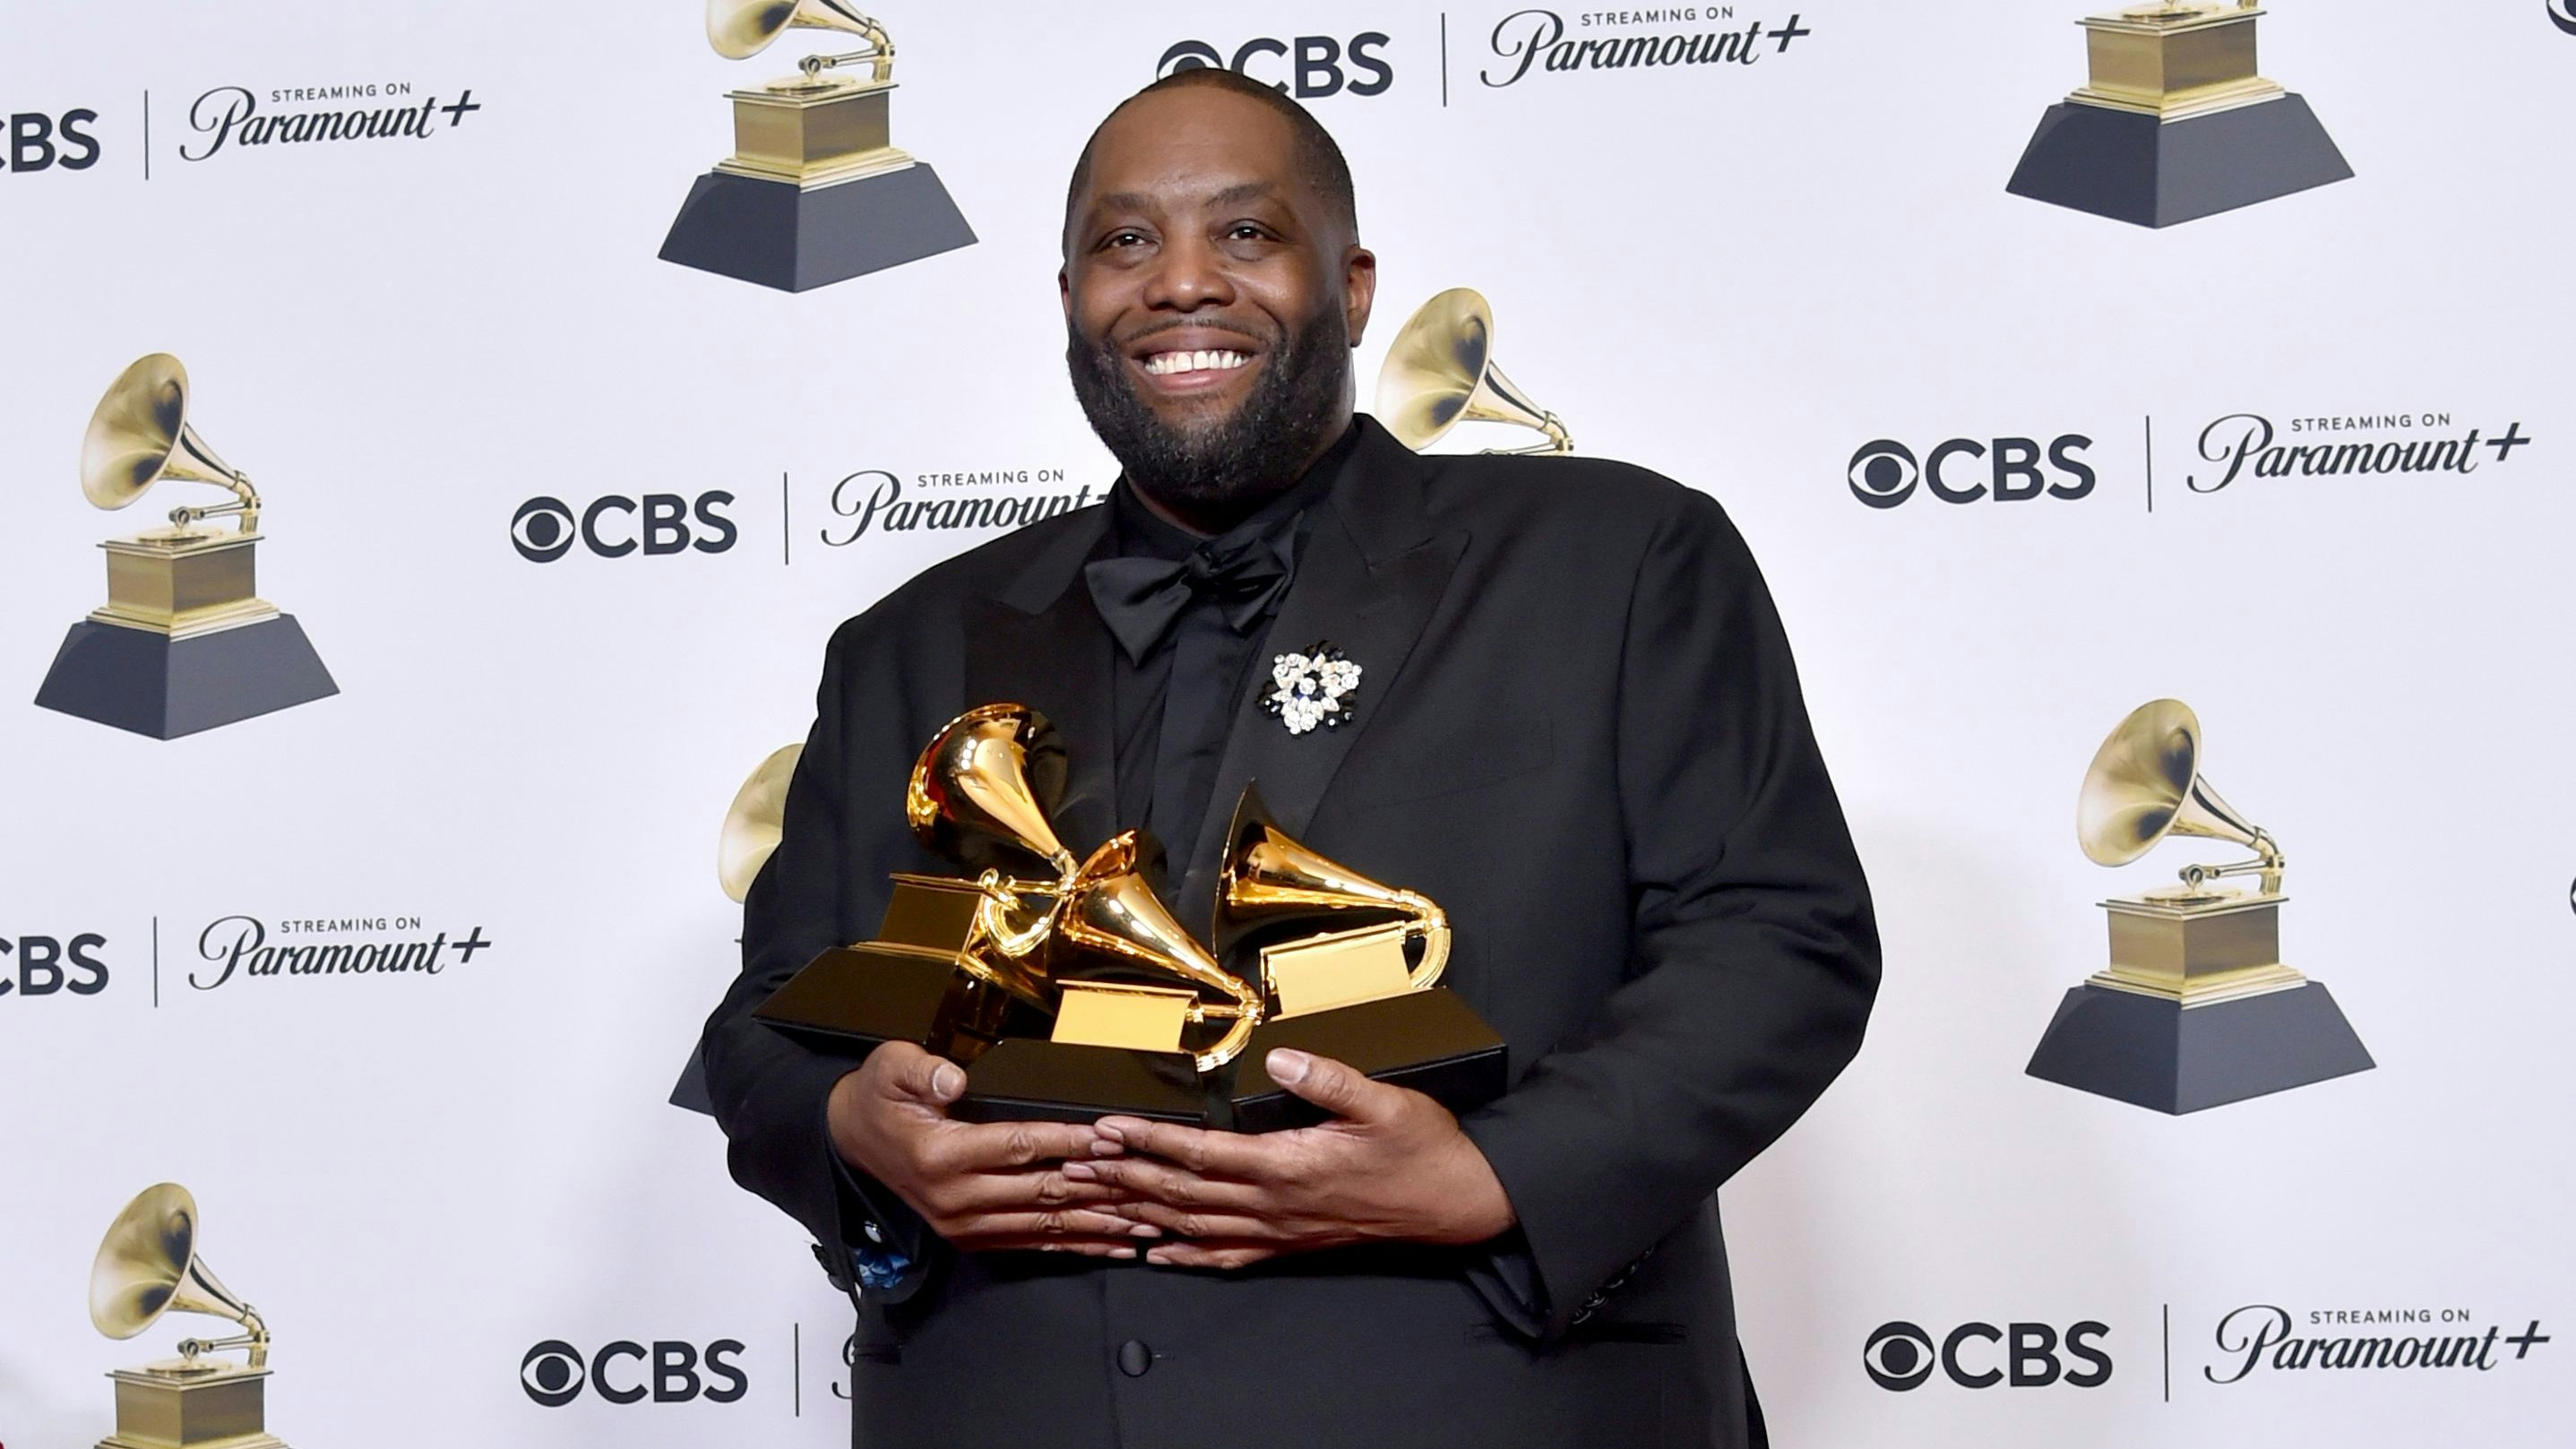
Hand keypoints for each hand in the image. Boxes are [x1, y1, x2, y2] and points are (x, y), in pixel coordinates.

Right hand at [827, 1042, 1157, 1257]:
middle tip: (1147, 1184)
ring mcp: (964, 1225)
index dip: (1067, 1142)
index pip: (1018, 1146)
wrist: (852, 1140)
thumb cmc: (879, 1098)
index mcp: (941, 1155)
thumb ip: (921, 1070)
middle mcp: (955, 1198)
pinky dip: (1077, 1245)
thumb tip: (953, 1080)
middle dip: (1100, 1188)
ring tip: (1146, 1222)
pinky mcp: (972, 1238)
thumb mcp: (890, 1067)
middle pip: (1042, 1193)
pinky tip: (1115, 1245)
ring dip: (1099, 1224)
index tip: (1110, 1137)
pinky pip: (1033, 1245)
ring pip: (1045, 1225)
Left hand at [1066, 1049, 1516, 1269]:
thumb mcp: (1383, 1100)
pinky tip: (1155, 1253)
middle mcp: (1275, 1205)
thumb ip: (1327, 1079)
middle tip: (1076, 1163)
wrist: (1457, 1202)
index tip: (1107, 1128)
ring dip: (1140, 1211)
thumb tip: (1280, 1058)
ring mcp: (1281, 1230)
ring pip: (1194, 1226)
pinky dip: (1185, 1254)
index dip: (1149, 1140)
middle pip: (1183, 1193)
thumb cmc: (1422, 1147)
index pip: (1201, 1152)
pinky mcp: (1292, 1244)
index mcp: (1289, 1166)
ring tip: (1097, 1198)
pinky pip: (1227, 1256)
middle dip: (1124, 1176)